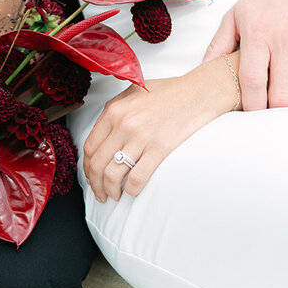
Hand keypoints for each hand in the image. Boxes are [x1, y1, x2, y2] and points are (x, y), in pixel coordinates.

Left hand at [83, 59, 236, 202]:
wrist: (200, 92)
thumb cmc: (169, 92)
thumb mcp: (134, 92)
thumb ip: (116, 109)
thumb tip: (103, 132)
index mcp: (114, 110)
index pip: (90, 146)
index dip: (87, 167)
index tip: (92, 177)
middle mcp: (123, 123)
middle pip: (97, 164)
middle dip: (96, 185)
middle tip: (101, 194)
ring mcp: (141, 136)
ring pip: (113, 174)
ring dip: (111, 191)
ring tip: (116, 195)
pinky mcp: (160, 148)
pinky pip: (137, 178)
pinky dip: (131, 190)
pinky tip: (133, 190)